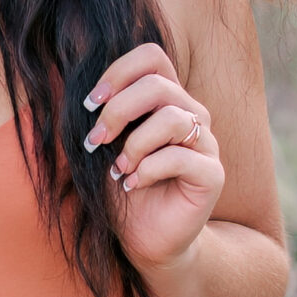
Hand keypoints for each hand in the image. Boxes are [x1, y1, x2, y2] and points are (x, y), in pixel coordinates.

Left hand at [81, 42, 223, 272]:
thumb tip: (85, 92)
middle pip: (158, 85)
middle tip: (95, 141)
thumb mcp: (104, 146)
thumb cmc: (122, 188)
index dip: (118, 72)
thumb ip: (101, 115)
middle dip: (117, 111)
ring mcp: (206, 144)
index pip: (152, 57)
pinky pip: (181, 157)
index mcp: (167, 99)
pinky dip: (148, 170)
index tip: (90, 102)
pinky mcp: (212, 174)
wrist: (144, 238)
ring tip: (120, 168)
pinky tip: (133, 185)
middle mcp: (191, 114)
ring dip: (134, 144)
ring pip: (171, 118)